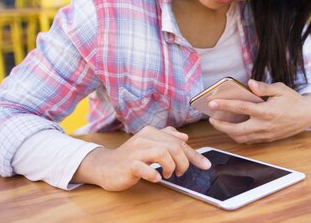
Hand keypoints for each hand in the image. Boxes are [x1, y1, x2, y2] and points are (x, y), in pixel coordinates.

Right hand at [71, 126, 210, 190]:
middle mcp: (144, 138)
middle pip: (174, 147)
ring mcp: (135, 151)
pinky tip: (156, 178)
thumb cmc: (130, 156)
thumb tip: (185, 136)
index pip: (178, 141)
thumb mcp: (149, 144)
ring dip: (171, 167)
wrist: (105, 166)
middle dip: (184, 162)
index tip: (205, 165)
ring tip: (169, 174)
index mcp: (152, 132)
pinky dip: (154, 174)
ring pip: (163, 153)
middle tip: (181, 173)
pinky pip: (145, 168)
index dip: (194, 154)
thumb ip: (167, 138)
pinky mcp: (128, 164)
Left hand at [207, 79, 310, 143]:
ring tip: (220, 124)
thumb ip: (263, 88)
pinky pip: (249, 141)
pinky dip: (239, 137)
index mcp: (266, 111)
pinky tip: (233, 129)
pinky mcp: (267, 139)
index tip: (212, 103)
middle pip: (237, 129)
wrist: (307, 115)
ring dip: (228, 133)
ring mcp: (266, 134)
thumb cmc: (293, 100)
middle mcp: (264, 125)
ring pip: (242, 138)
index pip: (241, 108)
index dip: (225, 105)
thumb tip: (249, 84)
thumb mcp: (280, 89)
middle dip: (221, 126)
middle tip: (212, 119)